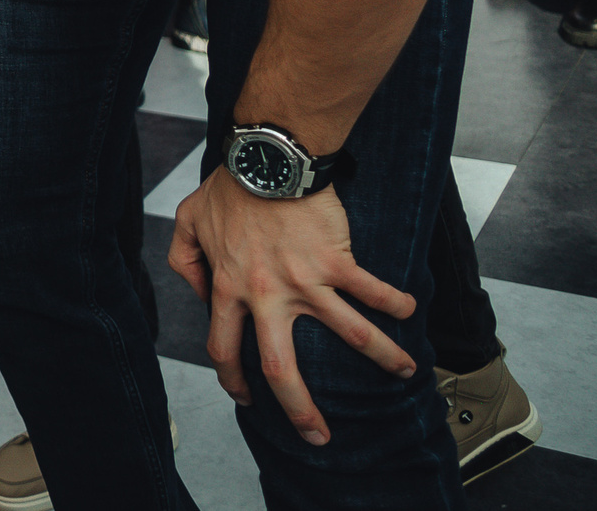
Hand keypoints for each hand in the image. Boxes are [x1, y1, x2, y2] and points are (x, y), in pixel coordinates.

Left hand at [168, 169, 416, 445]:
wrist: (267, 160)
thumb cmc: (228, 189)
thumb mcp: (189, 222)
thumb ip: (186, 261)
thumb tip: (201, 295)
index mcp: (228, 288)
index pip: (224, 349)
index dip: (234, 381)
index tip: (248, 399)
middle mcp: (266, 295)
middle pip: (282, 368)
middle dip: (301, 409)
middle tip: (318, 435)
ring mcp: (306, 282)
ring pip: (351, 335)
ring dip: (384, 358)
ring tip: (407, 372)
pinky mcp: (337, 262)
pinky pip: (373, 290)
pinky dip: (396, 302)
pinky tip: (410, 311)